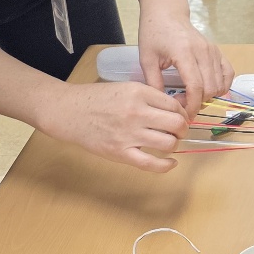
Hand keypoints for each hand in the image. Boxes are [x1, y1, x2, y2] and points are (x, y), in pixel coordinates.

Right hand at [35, 81, 189, 171]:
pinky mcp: (120, 152)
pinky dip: (166, 166)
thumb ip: (150, 97)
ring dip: (174, 145)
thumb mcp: (126, 87)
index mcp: (139, 92)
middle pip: (176, 124)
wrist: (70, 111)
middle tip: (179, 131)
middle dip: (183, 129)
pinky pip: (151, 164)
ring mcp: (129, 134)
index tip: (181, 118)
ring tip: (169, 143)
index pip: (175, 105)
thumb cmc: (98, 99)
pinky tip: (171, 163)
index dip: (183, 113)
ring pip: (168, 143)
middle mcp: (137, 112)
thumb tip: (175, 110)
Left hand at [138, 13, 232, 117]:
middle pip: (210, 88)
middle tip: (183, 102)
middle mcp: (203, 51)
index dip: (192, 106)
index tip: (183, 114)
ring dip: (208, 96)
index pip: (196, 87)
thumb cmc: (154, 33)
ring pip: (220, 84)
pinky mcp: (218, 51)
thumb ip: (153, 83)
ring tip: (192, 95)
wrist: (167, 14)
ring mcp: (213, 51)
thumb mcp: (146, 59)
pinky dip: (222, 85)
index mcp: (184, 53)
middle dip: (198, 102)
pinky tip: (208, 88)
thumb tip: (162, 105)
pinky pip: (228, 73)